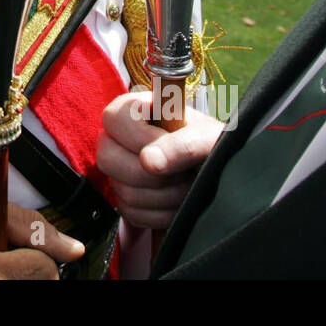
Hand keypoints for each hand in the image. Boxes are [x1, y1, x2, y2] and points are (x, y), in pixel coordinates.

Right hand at [96, 89, 223, 229]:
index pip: (114, 119)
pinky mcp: (124, 199)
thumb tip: (149, 162)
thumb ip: (183, 144)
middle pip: (107, 158)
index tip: (168, 145)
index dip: (140, 137)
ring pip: (123, 191)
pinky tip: (179, 203)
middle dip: (153, 175)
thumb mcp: (208, 138)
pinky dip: (161, 214)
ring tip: (188, 186)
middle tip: (184, 172)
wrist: (218, 172)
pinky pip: (131, 213)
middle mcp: (118, 139)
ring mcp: (118, 171)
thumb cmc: (212, 145)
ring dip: (165, 196)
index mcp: (133, 111)